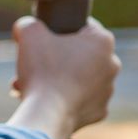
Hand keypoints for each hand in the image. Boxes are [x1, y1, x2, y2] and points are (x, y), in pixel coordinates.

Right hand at [8, 15, 119, 138]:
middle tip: (36, 64)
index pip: (82, 26)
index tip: (45, 39)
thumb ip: (28, 24)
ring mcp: (108, 90)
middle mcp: (112, 64)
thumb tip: (25, 27)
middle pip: (80, 54)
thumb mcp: (28, 33)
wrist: (47, 114)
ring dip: (59, 80)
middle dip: (58, 58)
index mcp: (102, 41)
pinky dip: (65, 100)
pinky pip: (80, 101)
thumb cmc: (42, 71)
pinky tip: (46, 101)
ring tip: (34, 85)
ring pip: (80, 79)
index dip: (60, 30)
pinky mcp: (99, 112)